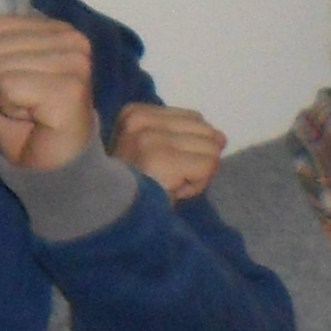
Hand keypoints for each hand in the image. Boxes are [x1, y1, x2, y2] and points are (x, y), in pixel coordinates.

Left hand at [0, 13, 95, 171]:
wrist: (47, 166)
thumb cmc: (23, 123)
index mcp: (55, 29)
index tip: (16, 84)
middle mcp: (72, 40)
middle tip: (22, 103)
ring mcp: (75, 64)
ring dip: (2, 98)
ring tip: (29, 111)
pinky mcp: (70, 89)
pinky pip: (7, 87)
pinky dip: (10, 109)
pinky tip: (33, 119)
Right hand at [108, 101, 228, 201]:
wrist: (108, 217)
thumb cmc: (134, 187)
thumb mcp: (154, 150)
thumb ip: (187, 137)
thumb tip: (222, 137)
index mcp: (134, 112)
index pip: (195, 119)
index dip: (188, 147)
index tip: (160, 165)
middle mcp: (139, 120)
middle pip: (206, 131)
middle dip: (195, 159)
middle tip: (167, 177)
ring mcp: (149, 138)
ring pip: (211, 149)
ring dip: (196, 174)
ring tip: (168, 183)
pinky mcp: (162, 159)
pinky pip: (208, 165)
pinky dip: (198, 184)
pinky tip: (174, 191)